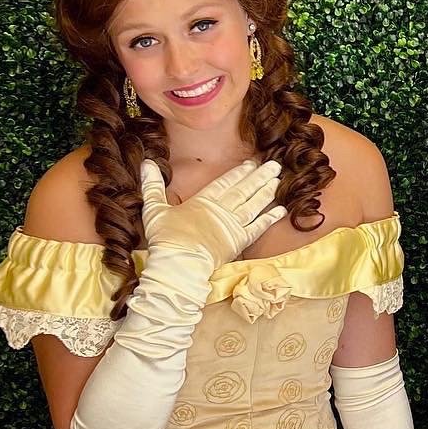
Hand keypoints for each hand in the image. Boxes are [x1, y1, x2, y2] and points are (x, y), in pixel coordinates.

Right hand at [140, 158, 283, 269]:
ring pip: (253, 205)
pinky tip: (281, 210)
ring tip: (278, 181)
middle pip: (244, 190)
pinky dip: (269, 219)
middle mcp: (222, 210)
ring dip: (266, 192)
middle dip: (259, 177)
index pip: (225, 182)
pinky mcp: (239, 242)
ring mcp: (232, 226)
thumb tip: (147, 163)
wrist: (179, 265)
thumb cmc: (165, 238)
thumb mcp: (155, 208)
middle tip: (274, 166)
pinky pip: (258, 228)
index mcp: (203, 201)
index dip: (240, 172)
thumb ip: (153, 186)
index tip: (252, 163)